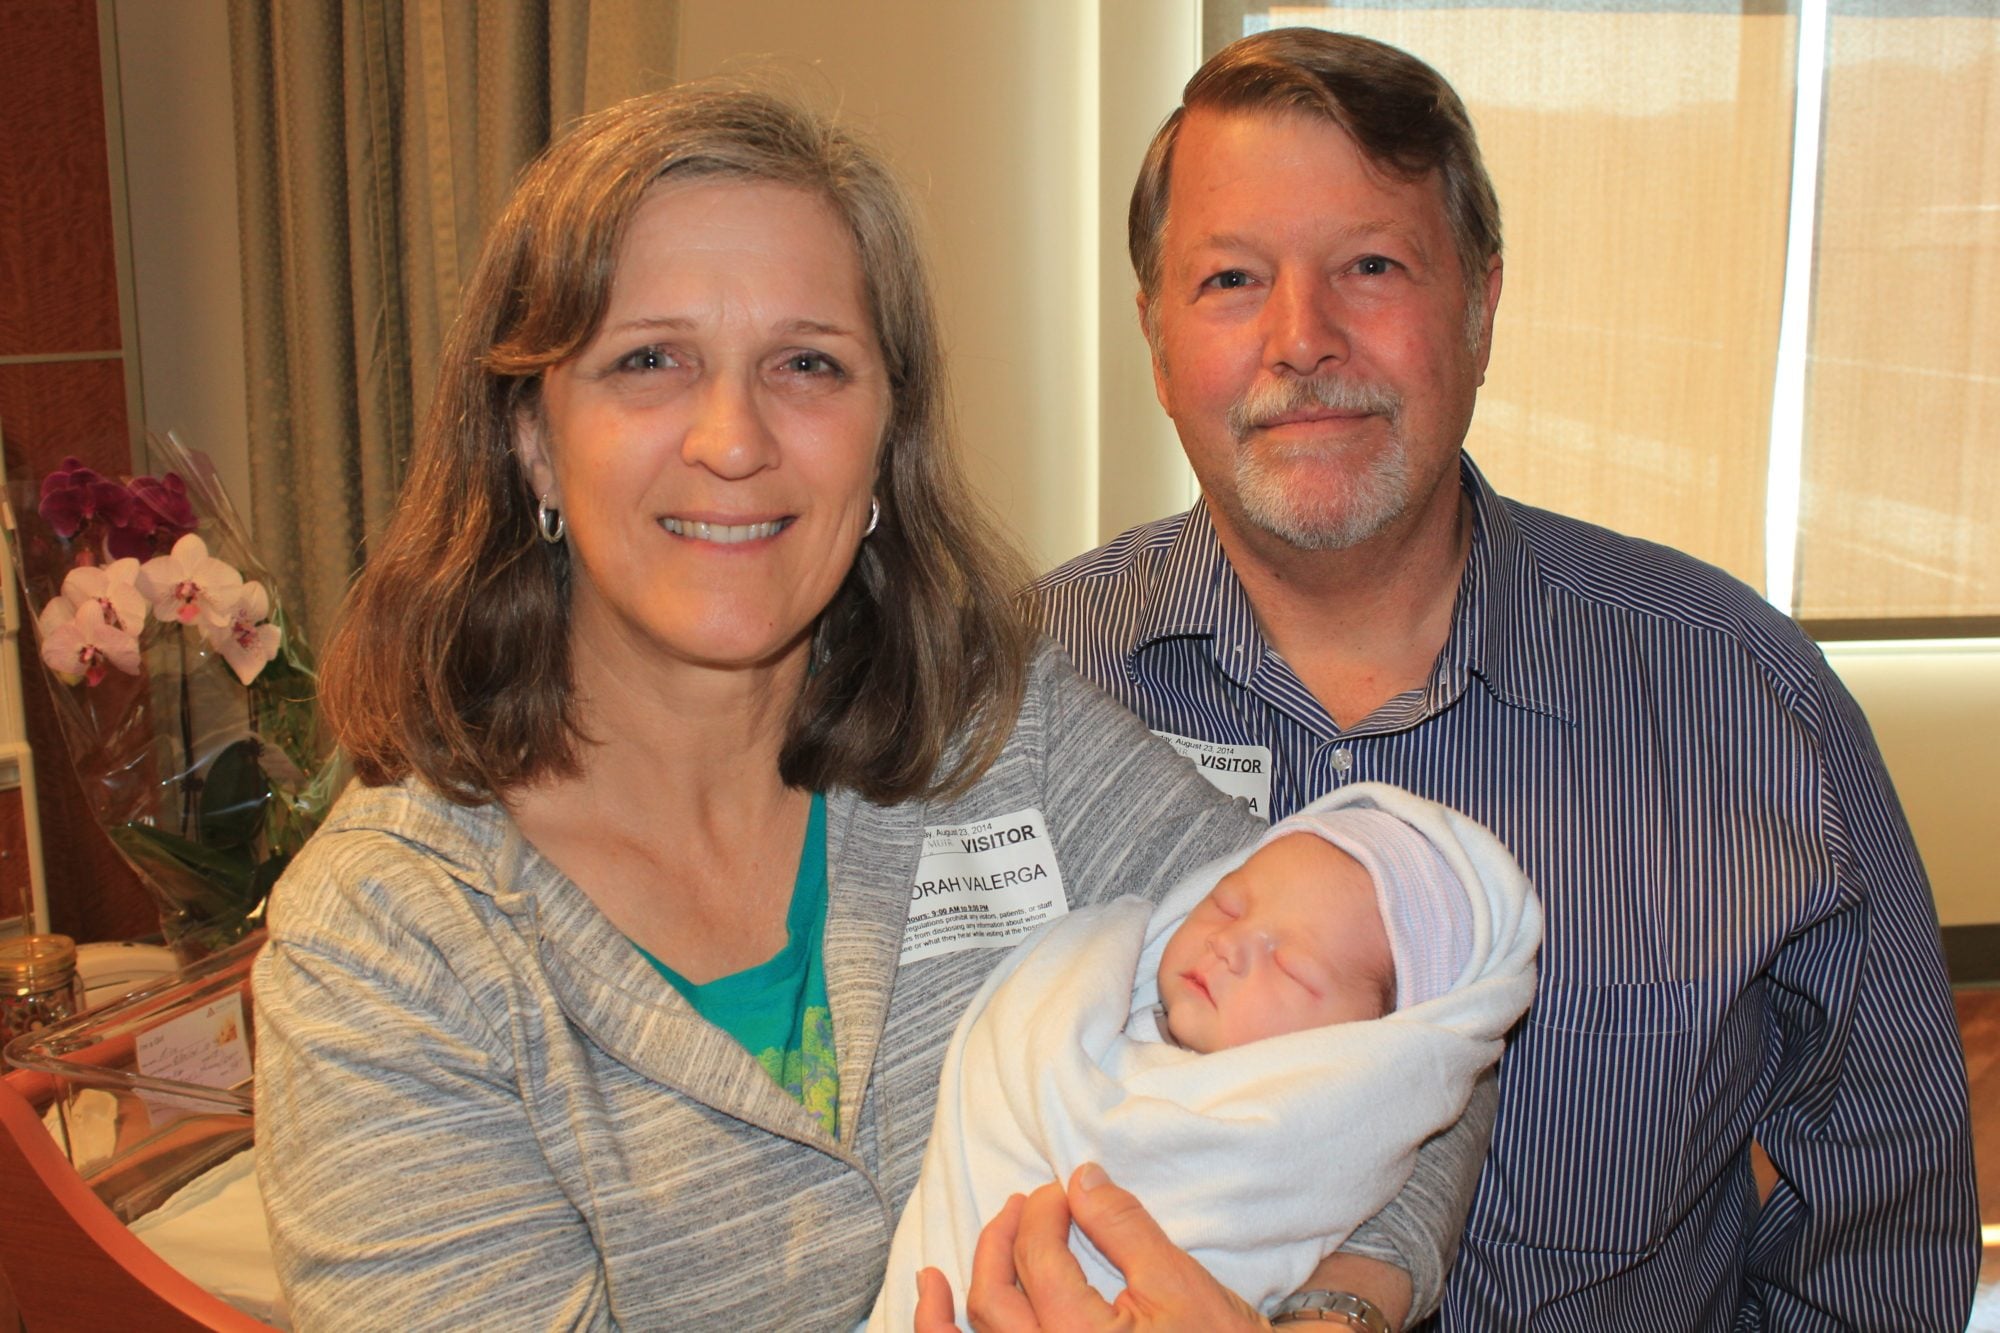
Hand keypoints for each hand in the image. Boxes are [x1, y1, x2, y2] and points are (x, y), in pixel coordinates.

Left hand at [946, 1163, 1268, 1331]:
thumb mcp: (1180, 1282)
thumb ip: (1124, 1226)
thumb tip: (1080, 1177)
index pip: (1038, 1258)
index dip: (1045, 1211)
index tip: (1063, 1190)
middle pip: (994, 1300)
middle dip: (1000, 1242)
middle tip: (1021, 1206)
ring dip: (945, 1308)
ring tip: (931, 1278)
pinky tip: (938, 1311)